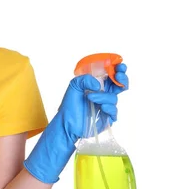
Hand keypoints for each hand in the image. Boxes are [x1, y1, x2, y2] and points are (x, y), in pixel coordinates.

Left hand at [24, 63, 129, 183]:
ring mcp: (107, 106)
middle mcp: (104, 95)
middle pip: (121, 85)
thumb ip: (85, 79)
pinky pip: (114, 111)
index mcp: (99, 85)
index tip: (120, 65)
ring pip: (114, 98)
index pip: (113, 76)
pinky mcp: (107, 118)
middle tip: (118, 76)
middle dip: (122, 79)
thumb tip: (99, 85)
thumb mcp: (74, 86)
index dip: (118, 69)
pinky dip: (108, 108)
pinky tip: (100, 108)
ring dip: (103, 96)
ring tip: (90, 98)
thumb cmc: (69, 104)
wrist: (66, 122)